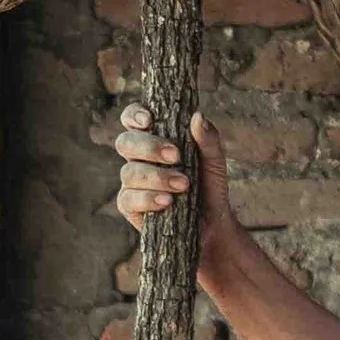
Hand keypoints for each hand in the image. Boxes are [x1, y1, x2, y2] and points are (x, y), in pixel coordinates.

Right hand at [114, 105, 229, 249]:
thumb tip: (197, 116)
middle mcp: (138, 158)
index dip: (134, 115)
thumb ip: (208, 139)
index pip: (133, 119)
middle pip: (125, 142)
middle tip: (175, 156)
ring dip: (156, 177)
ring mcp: (132, 183)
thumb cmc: (208, 187)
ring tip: (183, 185)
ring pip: (129, 172)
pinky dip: (148, 199)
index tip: (149, 120)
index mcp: (153, 139)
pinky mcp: (130, 207)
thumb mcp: (214, 162)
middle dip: (149, 147)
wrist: (212, 225)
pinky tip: (167, 202)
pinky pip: (128, 199)